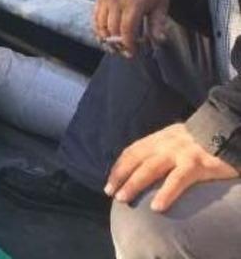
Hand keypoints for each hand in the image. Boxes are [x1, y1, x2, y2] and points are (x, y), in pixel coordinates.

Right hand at [93, 0, 168, 56]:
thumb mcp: (161, 5)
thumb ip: (158, 24)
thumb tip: (158, 40)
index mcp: (134, 2)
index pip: (126, 30)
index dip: (128, 44)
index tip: (132, 53)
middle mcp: (117, 0)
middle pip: (112, 30)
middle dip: (118, 44)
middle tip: (125, 51)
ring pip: (100, 25)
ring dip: (106, 38)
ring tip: (115, 46)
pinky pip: (95, 18)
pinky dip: (99, 29)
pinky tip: (106, 36)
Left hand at [105, 123, 238, 211]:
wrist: (229, 130)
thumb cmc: (203, 141)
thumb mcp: (176, 139)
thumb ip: (161, 149)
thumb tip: (144, 166)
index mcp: (159, 138)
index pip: (132, 151)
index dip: (119, 167)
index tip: (110, 183)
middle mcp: (165, 143)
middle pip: (136, 160)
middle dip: (120, 176)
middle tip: (110, 193)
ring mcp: (180, 152)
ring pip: (150, 169)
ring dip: (134, 184)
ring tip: (123, 199)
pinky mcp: (197, 164)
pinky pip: (177, 180)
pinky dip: (166, 193)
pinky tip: (157, 207)